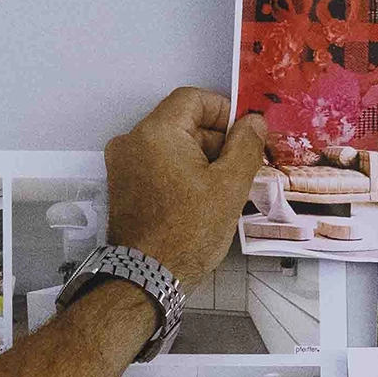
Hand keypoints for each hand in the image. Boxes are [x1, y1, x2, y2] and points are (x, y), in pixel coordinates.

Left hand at [104, 87, 266, 289]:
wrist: (147, 277)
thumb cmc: (187, 235)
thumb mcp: (229, 187)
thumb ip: (245, 146)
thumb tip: (253, 122)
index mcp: (157, 132)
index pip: (194, 99)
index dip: (224, 112)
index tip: (244, 135)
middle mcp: (133, 141)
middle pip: (182, 123)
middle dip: (215, 141)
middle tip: (240, 169)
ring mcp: (124, 165)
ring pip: (172, 146)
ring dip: (201, 160)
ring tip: (223, 191)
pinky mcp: (124, 186)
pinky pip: (158, 166)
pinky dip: (181, 174)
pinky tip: (201, 201)